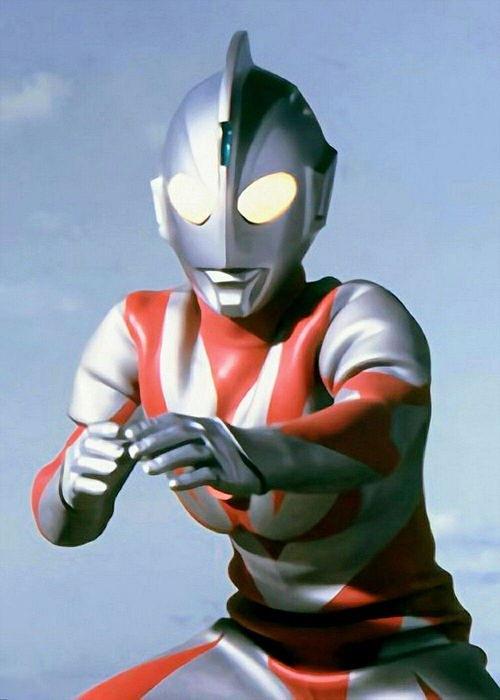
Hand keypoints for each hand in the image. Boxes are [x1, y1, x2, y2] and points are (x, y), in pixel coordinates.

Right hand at [61, 422, 135, 510]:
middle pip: (86, 444)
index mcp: (88, 439)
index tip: (119, 429)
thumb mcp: (121, 455)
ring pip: (81, 463)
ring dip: (98, 465)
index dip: (105, 428)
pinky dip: (92, 485)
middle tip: (121, 451)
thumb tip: (147, 428)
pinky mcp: (71, 487)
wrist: (91, 498)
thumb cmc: (109, 469)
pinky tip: (104, 488)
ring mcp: (71, 469)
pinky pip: (79, 484)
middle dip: (104, 446)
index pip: (93, 429)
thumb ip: (130, 443)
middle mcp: (76, 451)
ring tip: (114, 467)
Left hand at [125, 413, 265, 495]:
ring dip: (167, 461)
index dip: (149, 426)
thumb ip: (183, 436)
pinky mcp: (227, 472)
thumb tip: (149, 441)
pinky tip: (172, 486)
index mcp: (202, 423)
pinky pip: (205, 474)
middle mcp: (210, 433)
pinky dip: (188, 479)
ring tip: (146, 470)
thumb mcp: (207, 436)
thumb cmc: (228, 449)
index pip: (171, 420)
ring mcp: (219, 452)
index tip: (128, 434)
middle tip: (132, 452)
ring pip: (190, 453)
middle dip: (153, 442)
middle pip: (178, 434)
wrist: (263, 460)